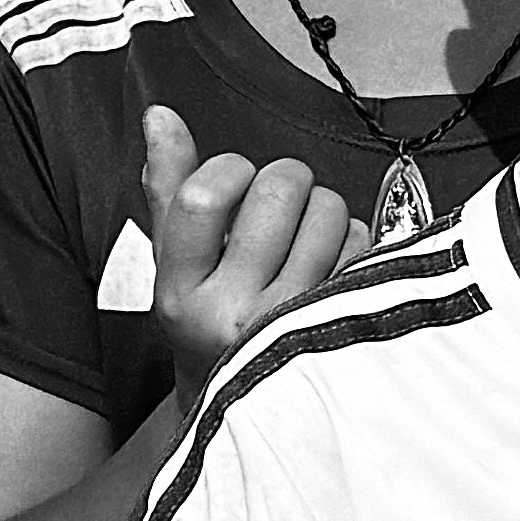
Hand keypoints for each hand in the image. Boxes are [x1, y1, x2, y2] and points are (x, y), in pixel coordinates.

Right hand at [141, 103, 352, 414]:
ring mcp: (289, 327)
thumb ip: (166, 186)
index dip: (229, 168)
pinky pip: (360, 243)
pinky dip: (350, 239)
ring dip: (321, 209)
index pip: (203, 195)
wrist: (241, 403)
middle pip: (276, 191)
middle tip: (278, 204)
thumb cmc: (208, 318)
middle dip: (285, 180)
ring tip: (302, 238)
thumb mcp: (174, 262)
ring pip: (327, 210)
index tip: (234, 181)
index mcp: (180, 291)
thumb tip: (159, 116)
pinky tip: (328, 264)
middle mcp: (231, 315)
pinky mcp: (337, 329)